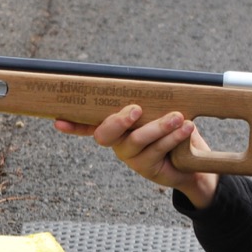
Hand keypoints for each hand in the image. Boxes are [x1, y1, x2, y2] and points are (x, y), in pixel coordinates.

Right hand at [54, 105, 218, 208]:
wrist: (193, 164)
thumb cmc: (173, 127)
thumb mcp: (162, 110)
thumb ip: (151, 100)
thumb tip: (151, 83)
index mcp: (116, 125)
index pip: (89, 123)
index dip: (74, 124)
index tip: (58, 122)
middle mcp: (118, 142)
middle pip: (106, 134)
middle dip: (119, 121)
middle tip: (136, 110)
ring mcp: (131, 157)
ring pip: (137, 140)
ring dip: (159, 127)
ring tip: (177, 117)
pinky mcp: (147, 168)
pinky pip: (156, 151)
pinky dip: (173, 137)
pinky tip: (186, 128)